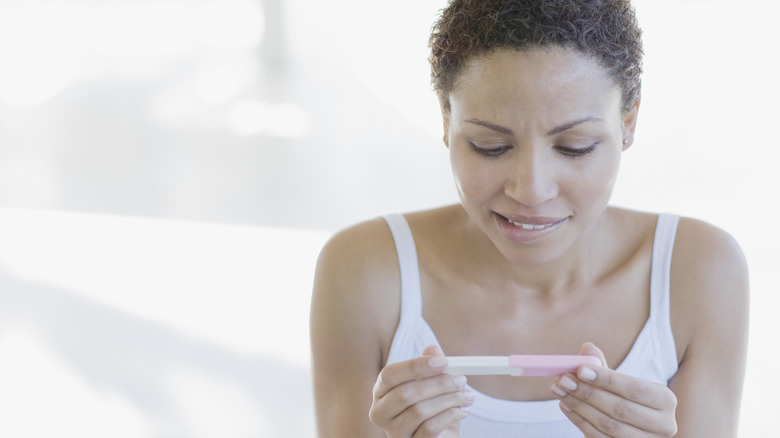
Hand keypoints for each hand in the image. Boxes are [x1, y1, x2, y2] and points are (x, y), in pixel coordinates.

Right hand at [369, 345, 474, 436]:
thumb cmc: (432, 408)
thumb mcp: (431, 384)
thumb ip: (430, 366)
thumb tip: (433, 351)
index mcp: (381, 392)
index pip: (389, 375)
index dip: (415, 366)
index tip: (443, 361)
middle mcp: (381, 413)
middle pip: (405, 393)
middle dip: (438, 384)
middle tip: (462, 379)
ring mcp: (394, 432)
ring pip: (419, 411)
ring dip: (449, 400)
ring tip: (467, 396)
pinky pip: (429, 428)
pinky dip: (450, 416)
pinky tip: (462, 411)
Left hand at [550, 343, 677, 436]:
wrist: (635, 428)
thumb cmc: (627, 400)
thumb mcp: (621, 383)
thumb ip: (604, 367)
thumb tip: (587, 348)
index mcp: (665, 400)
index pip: (634, 388)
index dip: (606, 379)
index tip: (580, 369)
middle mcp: (663, 425)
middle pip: (621, 409)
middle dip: (588, 393)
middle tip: (563, 380)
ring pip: (608, 425)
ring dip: (579, 406)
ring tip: (560, 390)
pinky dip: (580, 421)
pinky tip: (565, 405)